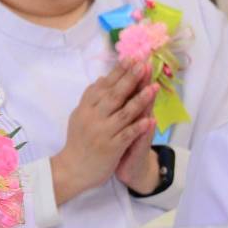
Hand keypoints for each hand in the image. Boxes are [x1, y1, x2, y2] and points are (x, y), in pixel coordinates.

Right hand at [51, 63, 157, 206]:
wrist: (73, 169)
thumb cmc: (78, 141)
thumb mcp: (79, 116)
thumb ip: (91, 98)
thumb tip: (101, 79)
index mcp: (85, 109)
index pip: (103, 86)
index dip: (118, 72)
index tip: (131, 58)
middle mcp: (92, 118)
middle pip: (114, 95)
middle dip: (130, 79)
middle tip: (144, 63)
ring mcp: (102, 133)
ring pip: (123, 113)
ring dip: (140, 100)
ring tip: (154, 87)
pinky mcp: (110, 148)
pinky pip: (127, 135)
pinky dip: (138, 127)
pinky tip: (150, 119)